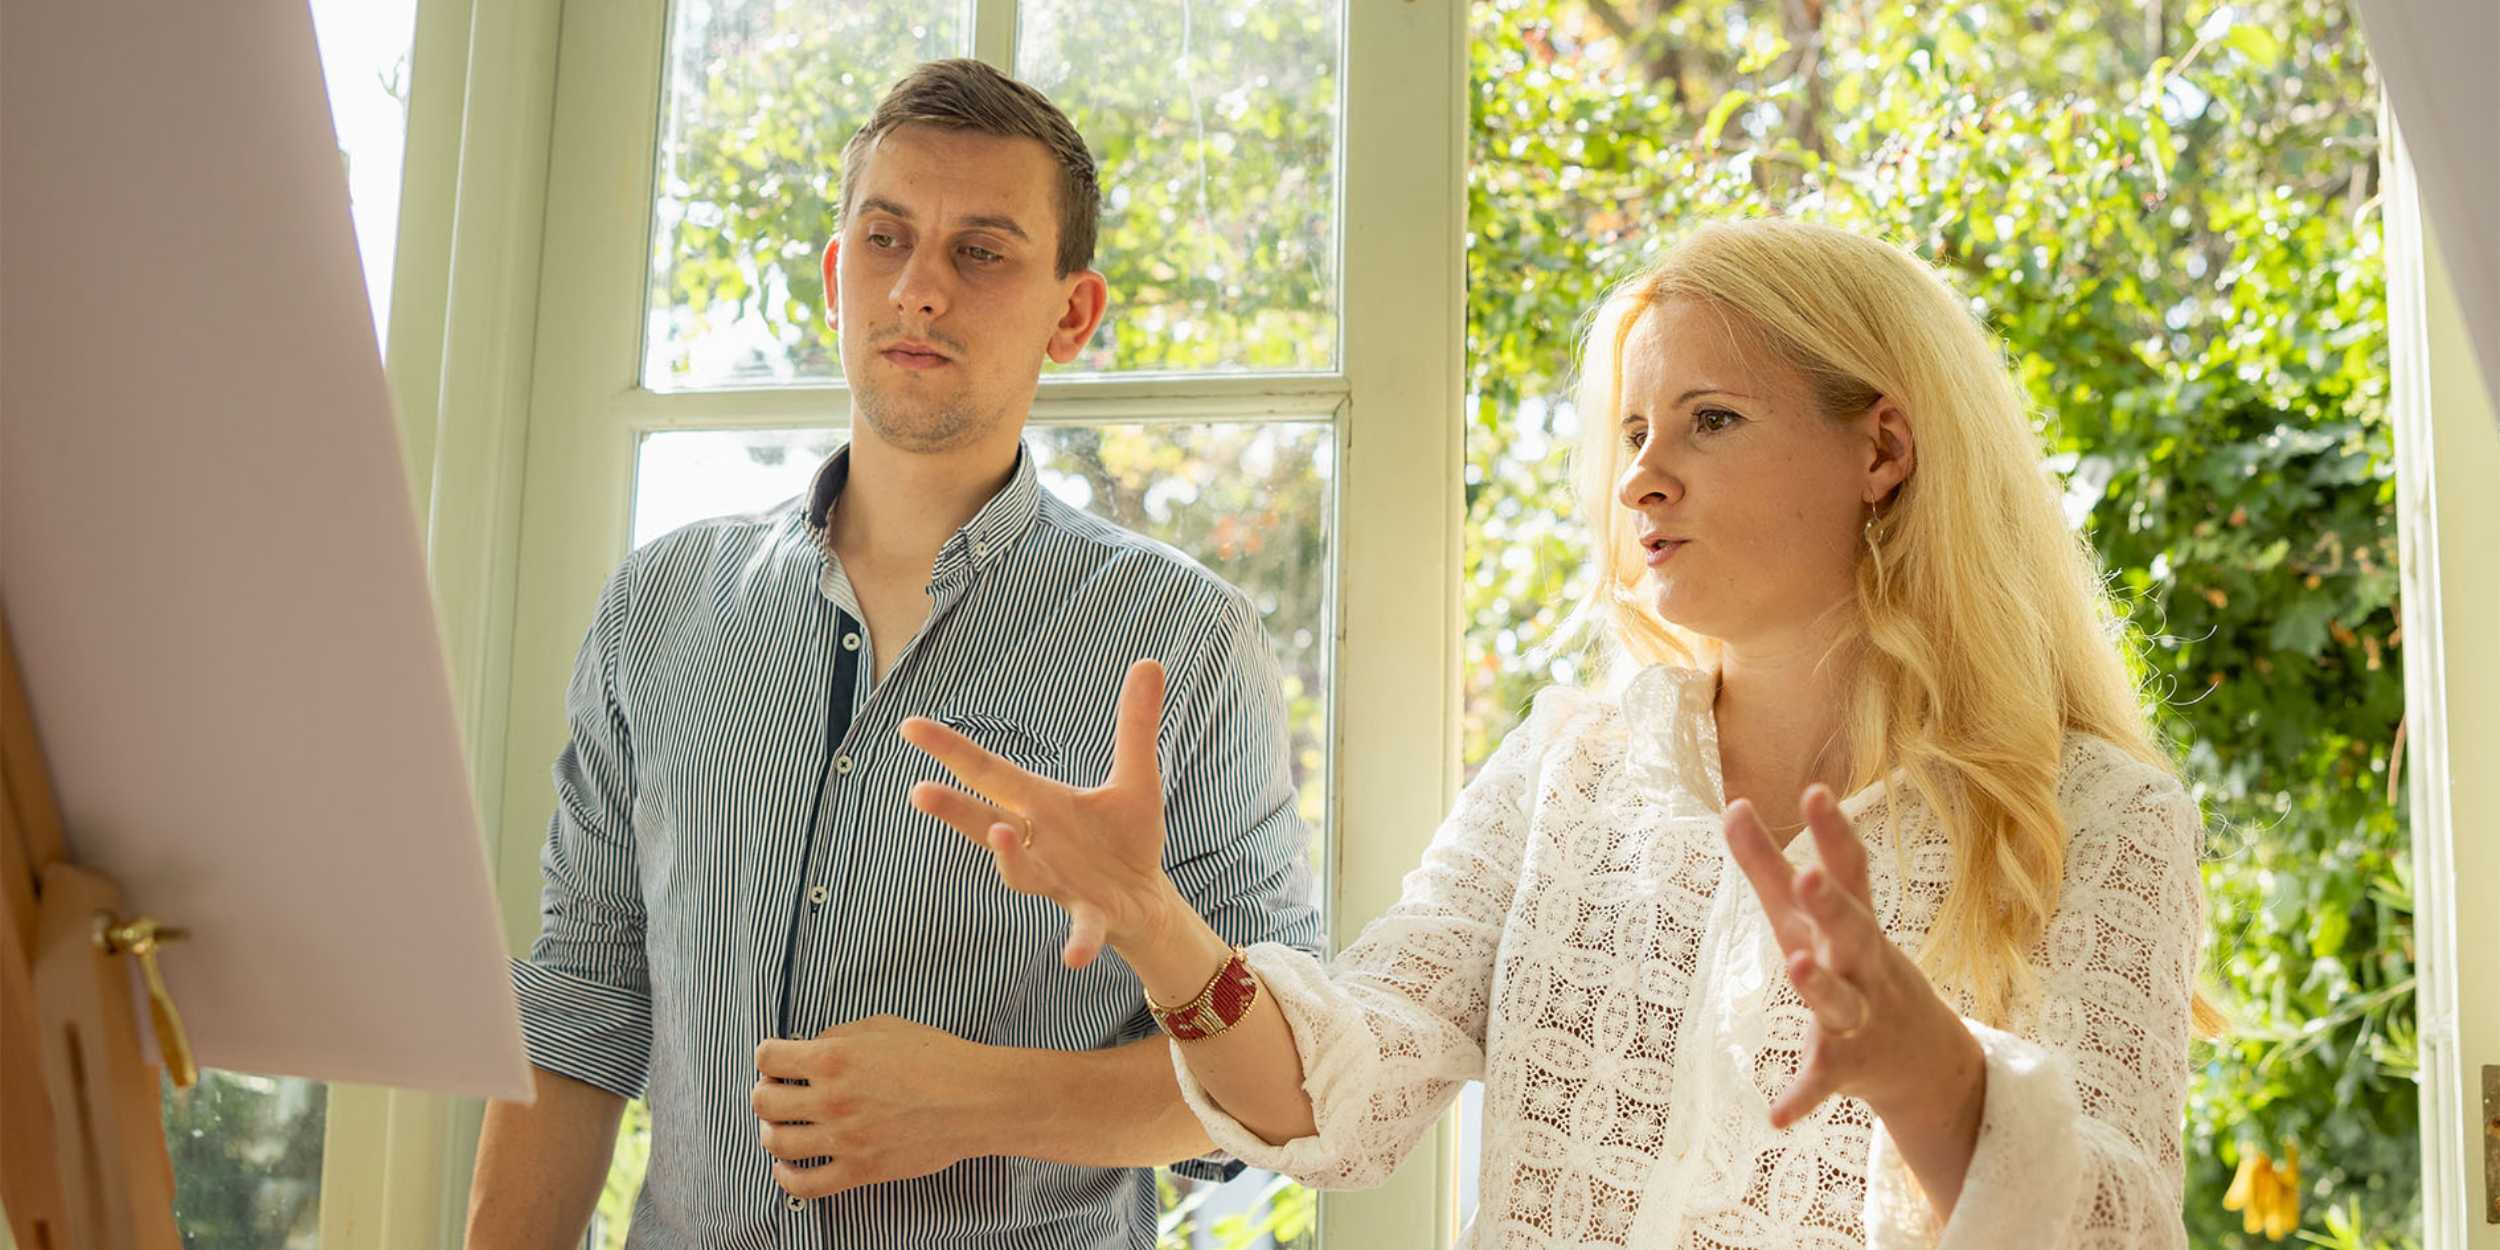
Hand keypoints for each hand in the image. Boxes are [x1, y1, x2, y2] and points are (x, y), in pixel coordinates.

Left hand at [751, 1015, 997, 1198]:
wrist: (975, 1100)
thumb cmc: (938, 1058)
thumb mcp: (885, 1026)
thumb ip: (841, 1034)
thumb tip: (814, 1045)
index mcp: (834, 1057)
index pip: (768, 1058)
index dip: (766, 1057)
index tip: (773, 1061)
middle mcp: (830, 1098)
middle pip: (764, 1101)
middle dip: (764, 1093)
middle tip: (775, 1093)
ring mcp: (843, 1138)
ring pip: (777, 1143)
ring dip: (770, 1133)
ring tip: (778, 1128)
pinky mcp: (859, 1170)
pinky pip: (805, 1185)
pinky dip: (786, 1178)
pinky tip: (787, 1167)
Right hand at [899, 658, 1184, 969]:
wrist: (1146, 898)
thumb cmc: (1125, 838)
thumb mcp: (1136, 777)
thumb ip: (1136, 724)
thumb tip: (1150, 661)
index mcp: (1042, 805)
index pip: (990, 772)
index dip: (951, 750)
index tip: (910, 725)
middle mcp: (1038, 843)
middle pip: (985, 822)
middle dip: (953, 809)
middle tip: (917, 791)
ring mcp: (1059, 881)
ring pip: (1022, 873)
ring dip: (1009, 859)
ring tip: (999, 836)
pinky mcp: (1090, 915)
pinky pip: (1080, 930)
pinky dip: (1076, 942)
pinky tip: (1073, 958)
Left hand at [1721, 786, 1986, 1134]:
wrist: (1923, 1059)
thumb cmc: (1850, 965)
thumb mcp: (1808, 918)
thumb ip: (1766, 864)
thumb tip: (1733, 805)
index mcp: (1853, 923)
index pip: (1850, 872)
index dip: (1833, 832)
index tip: (1816, 791)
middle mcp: (1863, 964)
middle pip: (1853, 930)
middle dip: (1833, 904)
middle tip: (1809, 874)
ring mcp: (1859, 1015)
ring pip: (1839, 1000)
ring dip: (1818, 986)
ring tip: (1796, 965)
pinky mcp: (1845, 1064)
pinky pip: (1822, 1080)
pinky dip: (1801, 1097)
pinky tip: (1776, 1115)